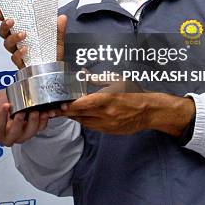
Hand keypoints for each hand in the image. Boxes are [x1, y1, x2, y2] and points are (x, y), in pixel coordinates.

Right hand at [0, 7, 66, 68]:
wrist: (55, 69)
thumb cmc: (51, 52)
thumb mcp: (56, 38)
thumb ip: (58, 28)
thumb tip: (62, 17)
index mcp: (22, 32)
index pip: (9, 22)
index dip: (0, 15)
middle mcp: (17, 42)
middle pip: (3, 33)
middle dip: (4, 25)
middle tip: (11, 20)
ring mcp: (17, 52)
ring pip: (7, 44)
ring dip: (13, 37)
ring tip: (23, 34)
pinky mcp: (21, 63)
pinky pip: (15, 58)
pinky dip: (19, 53)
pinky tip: (25, 49)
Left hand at [0, 89, 51, 145]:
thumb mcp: (13, 97)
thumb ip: (25, 93)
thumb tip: (37, 80)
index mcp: (25, 123)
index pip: (41, 123)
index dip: (48, 118)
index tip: (54, 110)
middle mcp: (18, 132)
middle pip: (32, 132)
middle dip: (36, 123)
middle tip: (37, 112)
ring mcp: (7, 136)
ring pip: (18, 136)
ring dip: (21, 124)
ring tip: (21, 113)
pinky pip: (0, 129)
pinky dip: (3, 117)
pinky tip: (5, 106)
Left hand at [57, 92, 194, 136]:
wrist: (149, 111)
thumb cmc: (133, 93)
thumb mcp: (116, 80)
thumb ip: (96, 79)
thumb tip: (82, 73)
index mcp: (107, 98)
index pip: (82, 104)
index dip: (69, 105)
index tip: (60, 104)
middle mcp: (106, 113)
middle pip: (80, 114)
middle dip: (66, 112)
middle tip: (54, 110)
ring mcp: (107, 124)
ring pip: (84, 122)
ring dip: (74, 117)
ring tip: (65, 112)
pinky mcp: (110, 131)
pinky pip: (92, 127)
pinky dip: (84, 121)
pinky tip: (80, 116)